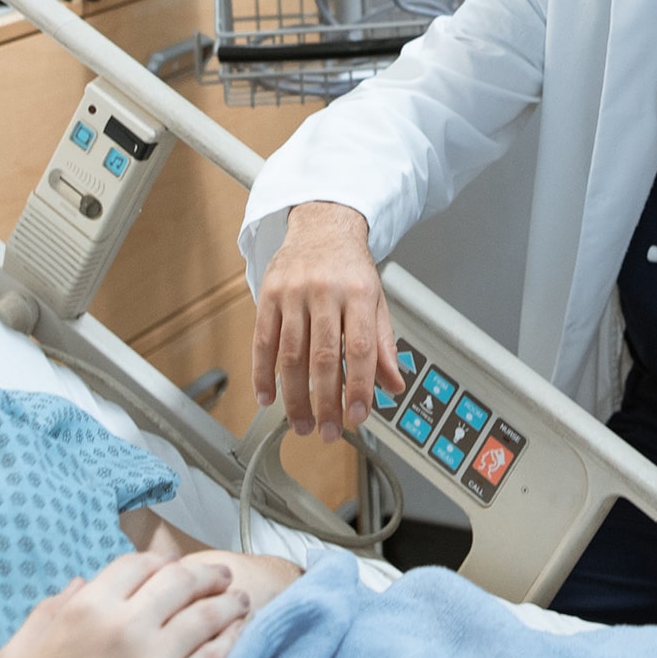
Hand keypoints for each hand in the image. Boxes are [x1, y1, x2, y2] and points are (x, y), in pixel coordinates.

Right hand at [0, 551, 251, 657]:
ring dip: (227, 604)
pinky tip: (236, 634)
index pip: (137, 565)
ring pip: (203, 617)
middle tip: (221, 575)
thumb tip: (81, 584)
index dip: (159, 560)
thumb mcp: (19, 650)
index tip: (172, 563)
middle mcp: (124, 627)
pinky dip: (228, 641)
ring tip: (240, 600)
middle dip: (205, 575)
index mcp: (86, 609)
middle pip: (178, 582)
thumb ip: (49, 611)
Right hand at [251, 202, 403, 441]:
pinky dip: (262, 374)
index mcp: (358, 293)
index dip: (359, 386)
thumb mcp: (376, 301)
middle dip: (325, 401)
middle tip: (329, 432)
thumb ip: (383, 345)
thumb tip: (393, 386)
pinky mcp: (268, 295)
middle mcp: (325, 292)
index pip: (359, 348)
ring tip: (301, 424)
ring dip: (294, 397)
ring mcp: (293, 293)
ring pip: (290, 354)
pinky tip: (267, 398)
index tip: (358, 416)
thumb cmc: (351, 268)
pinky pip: (262, 341)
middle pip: (322, 357)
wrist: (322, 225)